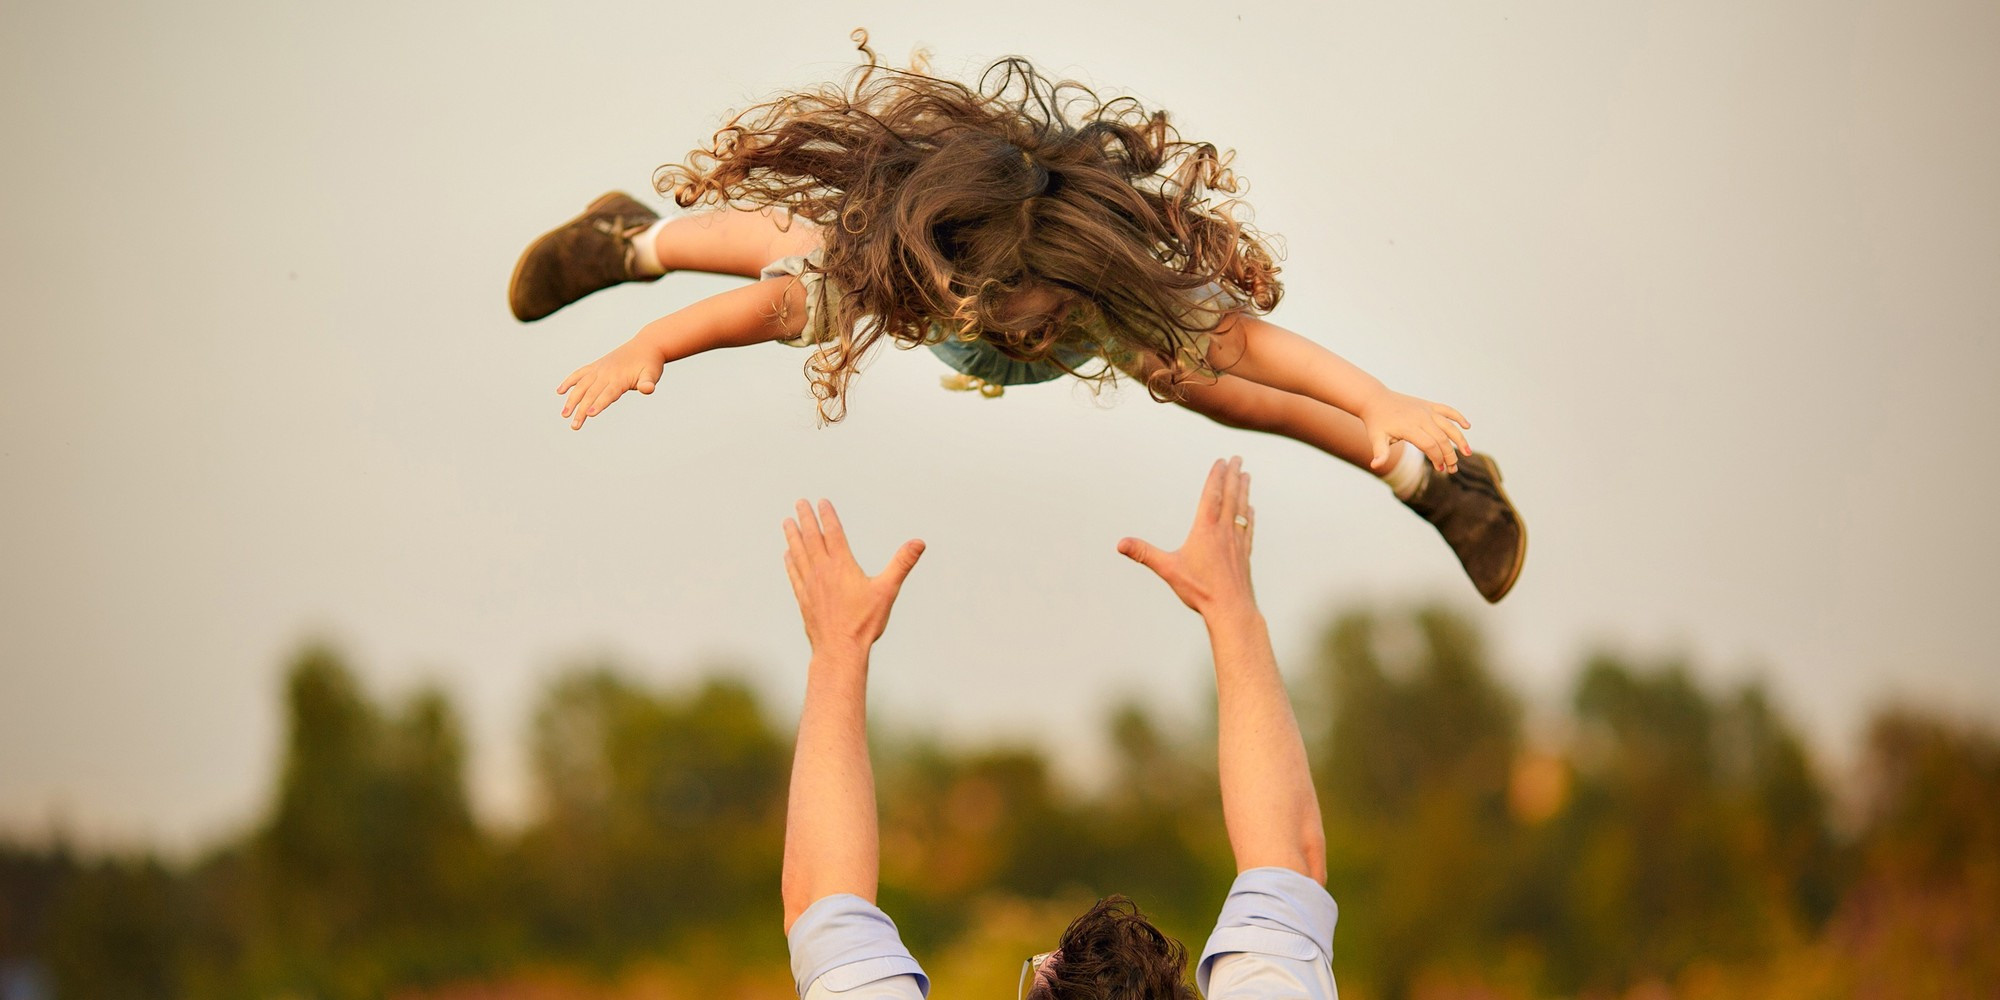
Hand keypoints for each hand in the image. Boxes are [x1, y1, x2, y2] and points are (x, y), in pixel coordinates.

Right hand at [557, 334, 666, 429]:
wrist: (646, 345)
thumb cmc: (650, 363)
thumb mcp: (653, 374)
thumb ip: (648, 383)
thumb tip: (648, 389)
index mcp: (620, 378)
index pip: (608, 394)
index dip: (599, 404)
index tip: (590, 414)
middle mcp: (606, 373)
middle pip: (592, 393)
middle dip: (582, 410)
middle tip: (574, 426)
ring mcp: (599, 369)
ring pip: (582, 385)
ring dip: (571, 400)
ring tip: (564, 414)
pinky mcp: (596, 366)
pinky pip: (579, 374)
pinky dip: (569, 381)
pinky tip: (560, 391)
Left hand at [782, 499, 925, 654]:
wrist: (839, 650)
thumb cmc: (864, 623)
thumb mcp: (887, 590)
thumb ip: (902, 564)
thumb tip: (918, 543)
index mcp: (841, 566)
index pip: (833, 533)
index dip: (827, 516)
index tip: (821, 502)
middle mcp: (822, 572)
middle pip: (811, 539)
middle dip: (806, 519)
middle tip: (799, 503)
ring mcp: (810, 585)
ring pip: (799, 554)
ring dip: (793, 536)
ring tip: (787, 522)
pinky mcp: (804, 599)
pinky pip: (794, 574)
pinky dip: (790, 562)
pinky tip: (787, 555)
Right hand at [1117, 457, 1258, 619]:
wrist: (1231, 609)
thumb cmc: (1200, 590)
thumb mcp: (1168, 569)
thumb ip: (1144, 554)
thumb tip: (1120, 544)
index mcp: (1206, 530)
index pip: (1212, 496)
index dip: (1216, 476)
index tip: (1222, 460)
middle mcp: (1224, 531)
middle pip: (1230, 497)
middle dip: (1234, 476)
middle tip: (1238, 458)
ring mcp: (1237, 542)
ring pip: (1241, 509)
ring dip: (1244, 491)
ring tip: (1247, 476)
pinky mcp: (1244, 555)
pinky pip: (1247, 528)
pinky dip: (1248, 515)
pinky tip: (1250, 510)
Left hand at [1358, 389, 1470, 473]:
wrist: (1375, 399)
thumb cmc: (1376, 422)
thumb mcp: (1376, 438)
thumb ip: (1380, 452)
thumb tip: (1374, 465)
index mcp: (1409, 427)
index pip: (1430, 446)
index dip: (1437, 459)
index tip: (1440, 470)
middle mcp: (1421, 417)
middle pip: (1442, 438)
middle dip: (1450, 455)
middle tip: (1453, 469)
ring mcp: (1427, 410)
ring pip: (1449, 425)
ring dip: (1460, 440)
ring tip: (1467, 453)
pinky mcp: (1429, 405)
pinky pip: (1448, 410)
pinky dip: (1458, 417)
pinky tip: (1467, 426)